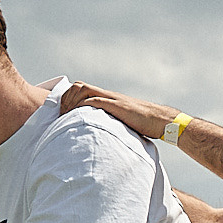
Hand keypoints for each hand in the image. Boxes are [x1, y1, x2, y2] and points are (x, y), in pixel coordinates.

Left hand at [58, 82, 179, 139]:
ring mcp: (113, 99)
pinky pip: (96, 101)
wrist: (162, 120)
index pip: (81, 89)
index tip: (62, 113)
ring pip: (84, 90)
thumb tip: (99, 135)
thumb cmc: (145, 125)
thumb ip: (110, 123)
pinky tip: (78, 117)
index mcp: (108, 98)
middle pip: (78, 86)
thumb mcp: (123, 122)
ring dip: (71, 102)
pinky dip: (83, 106)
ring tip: (66, 116)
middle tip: (60, 115)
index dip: (68, 98)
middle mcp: (108, 95)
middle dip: (66, 99)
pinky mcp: (118, 106)